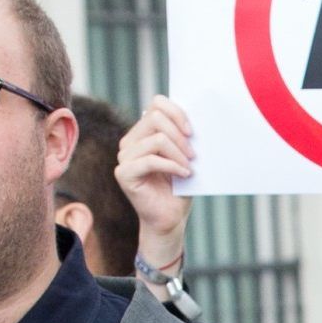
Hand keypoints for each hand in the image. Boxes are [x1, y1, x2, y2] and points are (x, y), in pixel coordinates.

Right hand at [117, 97, 194, 275]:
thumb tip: (197, 117)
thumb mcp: (185, 158)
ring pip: (156, 139)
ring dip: (179, 154)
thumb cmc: (180, 188)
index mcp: (143, 132)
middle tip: (194, 155)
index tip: (192, 131)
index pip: (157, 104)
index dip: (177, 112)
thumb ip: (184, 137)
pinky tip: (185, 175)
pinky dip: (172, 166)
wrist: (171, 219)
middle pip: (156, 117)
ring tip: (189, 168)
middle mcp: (130, 141)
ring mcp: (124, 156)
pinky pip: (151, 160)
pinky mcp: (123, 173)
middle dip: (180, 135)